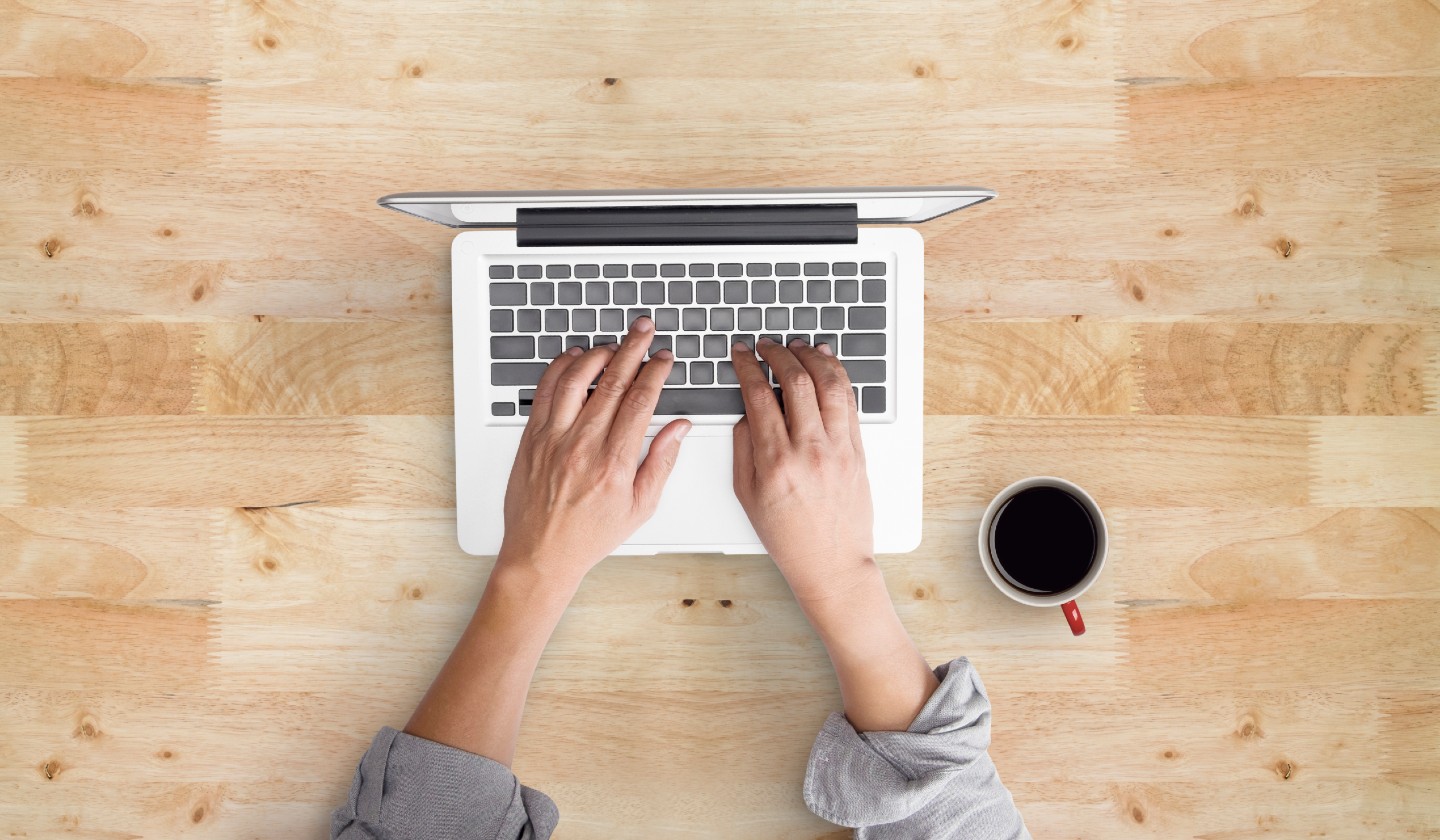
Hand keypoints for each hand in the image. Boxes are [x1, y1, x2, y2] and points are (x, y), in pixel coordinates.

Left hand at [498, 318, 690, 584]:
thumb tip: (679, 427)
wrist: (541, 553)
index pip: (641, 401)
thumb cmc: (589, 535)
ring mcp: (553, 439)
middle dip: (632, 349)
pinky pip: (544, 392)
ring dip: (597, 354)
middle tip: (644, 329)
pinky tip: (574, 359)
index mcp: (614, 463)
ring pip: (576, 380)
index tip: (663, 358)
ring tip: (613, 344)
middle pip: (612, 382)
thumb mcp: (640, 507)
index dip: (655, 372)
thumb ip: (662, 462)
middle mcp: (582, 446)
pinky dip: (560, 369)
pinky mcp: (531, 439)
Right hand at [730, 337, 874, 601]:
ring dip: (811, 357)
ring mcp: (839, 449)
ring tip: (797, 347)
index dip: (747, 367)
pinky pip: (850, 402)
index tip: (741, 354)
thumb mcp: (747, 495)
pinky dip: (838, 375)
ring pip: (829, 384)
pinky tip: (826, 363)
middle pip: (796, 381)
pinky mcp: (858, 451)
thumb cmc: (789, 537)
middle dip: (777, 354)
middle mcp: (810, 451)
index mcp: (775, 462)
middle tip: (766, 345)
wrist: (832, 563)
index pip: (759, 396)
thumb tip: (747, 411)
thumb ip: (743, 448)